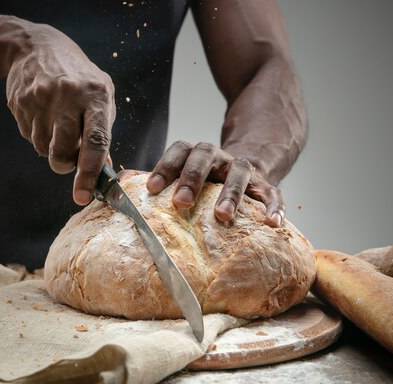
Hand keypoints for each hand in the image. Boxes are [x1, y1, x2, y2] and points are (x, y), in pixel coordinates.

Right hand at [6, 23, 115, 205]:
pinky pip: (28, 137)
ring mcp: (40, 99)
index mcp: (95, 95)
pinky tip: (42, 115)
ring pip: (43, 149)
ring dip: (51, 148)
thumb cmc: (78, 76)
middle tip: (68, 159)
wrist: (35, 47)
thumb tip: (103, 166)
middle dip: (64, 165)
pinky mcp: (20, 103)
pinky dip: (38, 135)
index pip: (95, 141)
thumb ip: (103, 129)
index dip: (89, 173)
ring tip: (57, 125)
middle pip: (62, 152)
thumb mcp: (101, 94)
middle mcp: (68, 97)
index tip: (84, 196)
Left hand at [146, 141, 284, 226]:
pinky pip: (273, 194)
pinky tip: (272, 224)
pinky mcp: (266, 187)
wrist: (245, 174)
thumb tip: (118, 183)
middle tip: (181, 203)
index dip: (165, 167)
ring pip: (239, 173)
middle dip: (192, 178)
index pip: (179, 151)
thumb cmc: (205, 182)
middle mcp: (219, 158)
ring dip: (231, 193)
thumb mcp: (181, 177)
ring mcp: (244, 170)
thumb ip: (155, 180)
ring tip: (223, 216)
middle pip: (205, 157)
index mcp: (195, 155)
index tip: (151, 189)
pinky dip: (274, 207)